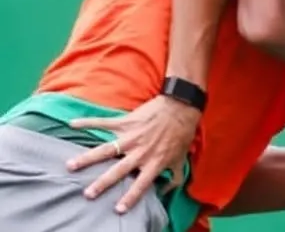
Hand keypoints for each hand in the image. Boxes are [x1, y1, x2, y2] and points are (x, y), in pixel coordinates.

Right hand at [66, 95, 201, 212]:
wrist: (180, 107)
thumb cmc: (182, 133)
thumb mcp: (181, 158)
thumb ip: (175, 177)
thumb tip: (166, 191)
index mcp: (154, 162)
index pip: (141, 184)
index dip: (131, 197)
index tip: (117, 209)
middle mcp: (140, 152)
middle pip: (118, 170)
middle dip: (103, 183)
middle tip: (88, 193)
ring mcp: (131, 137)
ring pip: (106, 150)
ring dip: (88, 158)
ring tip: (71, 165)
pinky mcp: (126, 122)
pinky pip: (104, 122)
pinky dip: (88, 122)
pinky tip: (73, 124)